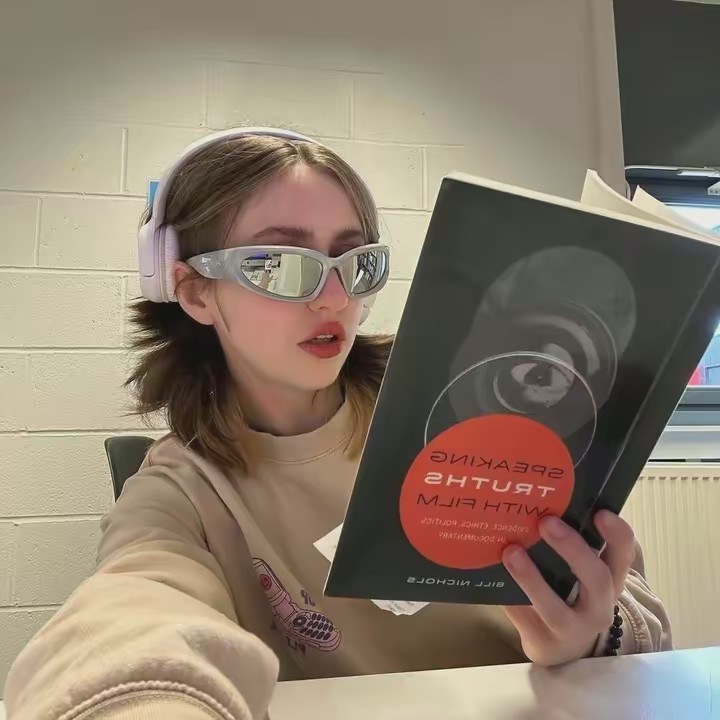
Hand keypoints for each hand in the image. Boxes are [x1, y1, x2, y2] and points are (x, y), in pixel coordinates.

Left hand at [501, 510, 634, 666]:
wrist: (562, 647)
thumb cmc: (570, 592)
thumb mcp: (580, 569)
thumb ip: (573, 541)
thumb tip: (542, 499)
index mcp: (610, 578)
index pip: (623, 555)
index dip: (617, 534)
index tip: (601, 513)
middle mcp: (598, 605)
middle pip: (596, 580)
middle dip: (572, 549)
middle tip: (546, 522)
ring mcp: (573, 628)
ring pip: (555, 608)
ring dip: (532, 578)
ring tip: (511, 551)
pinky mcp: (544, 641)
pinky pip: (524, 618)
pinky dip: (510, 597)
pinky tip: (494, 576)